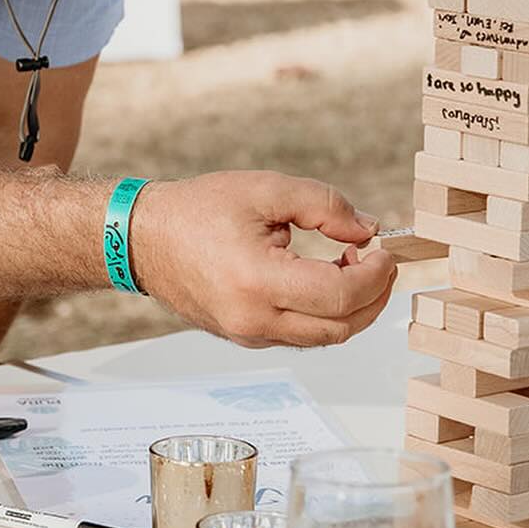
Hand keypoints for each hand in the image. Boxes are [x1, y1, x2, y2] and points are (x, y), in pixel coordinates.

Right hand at [136, 171, 395, 347]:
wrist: (144, 238)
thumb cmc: (194, 211)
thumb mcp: (264, 189)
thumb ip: (324, 205)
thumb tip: (367, 230)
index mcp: (258, 281)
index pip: (341, 295)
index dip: (375, 275)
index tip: (385, 251)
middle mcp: (253, 319)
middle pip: (341, 328)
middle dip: (373, 296)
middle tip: (379, 262)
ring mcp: (248, 335)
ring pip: (323, 338)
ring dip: (350, 308)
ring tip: (349, 266)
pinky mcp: (244, 337)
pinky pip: (299, 336)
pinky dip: (323, 314)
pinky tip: (322, 280)